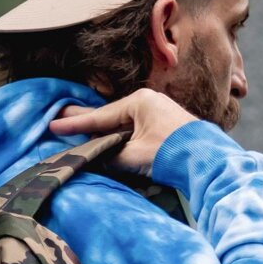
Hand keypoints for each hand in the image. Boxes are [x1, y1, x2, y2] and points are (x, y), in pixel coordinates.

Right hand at [48, 88, 197, 176]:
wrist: (208, 161)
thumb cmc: (172, 153)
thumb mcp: (133, 156)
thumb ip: (110, 156)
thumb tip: (96, 158)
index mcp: (139, 102)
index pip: (100, 116)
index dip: (75, 123)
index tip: (54, 124)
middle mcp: (147, 103)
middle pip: (108, 116)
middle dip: (84, 121)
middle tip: (59, 116)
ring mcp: (157, 114)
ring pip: (121, 125)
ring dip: (101, 131)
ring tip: (77, 129)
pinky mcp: (164, 128)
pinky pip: (133, 131)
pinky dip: (118, 137)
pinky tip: (106, 140)